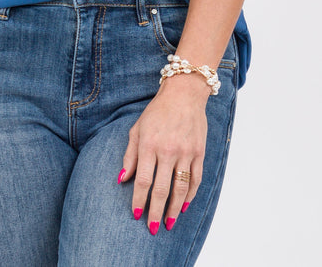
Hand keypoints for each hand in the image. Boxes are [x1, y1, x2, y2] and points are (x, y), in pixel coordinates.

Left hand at [119, 75, 208, 234]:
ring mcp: (186, 152)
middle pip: (161, 189)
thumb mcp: (137, 128)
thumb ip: (130, 155)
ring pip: (180, 189)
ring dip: (174, 209)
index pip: (142, 180)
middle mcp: (168, 150)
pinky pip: (196, 179)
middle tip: (152, 228)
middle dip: (155, 212)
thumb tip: (122, 179)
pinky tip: (184, 205)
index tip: (136, 215)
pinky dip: (190, 195)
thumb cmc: (157, 111)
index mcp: (149, 144)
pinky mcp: (199, 152)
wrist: (184, 93)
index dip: (139, 200)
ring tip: (169, 222)